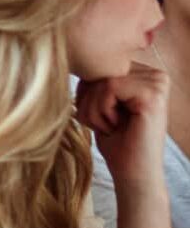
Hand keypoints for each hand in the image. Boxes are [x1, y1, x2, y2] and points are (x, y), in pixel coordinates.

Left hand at [76, 62, 169, 194]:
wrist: (132, 175)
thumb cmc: (114, 140)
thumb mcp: (98, 100)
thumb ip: (93, 76)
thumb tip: (70, 51)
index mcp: (143, 72)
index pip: (97, 64)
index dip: (88, 91)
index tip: (103, 116)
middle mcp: (155, 73)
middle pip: (99, 69)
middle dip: (90, 100)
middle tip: (108, 124)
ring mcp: (157, 83)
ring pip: (101, 79)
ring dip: (94, 108)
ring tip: (112, 126)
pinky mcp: (153, 95)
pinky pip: (108, 87)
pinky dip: (102, 110)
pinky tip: (117, 127)